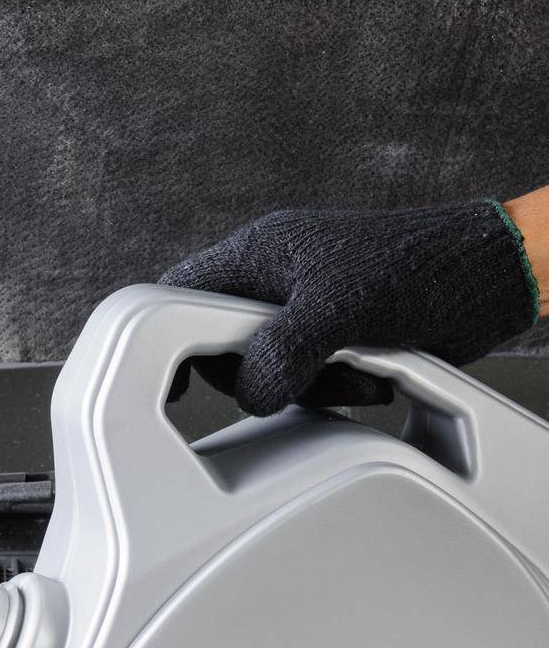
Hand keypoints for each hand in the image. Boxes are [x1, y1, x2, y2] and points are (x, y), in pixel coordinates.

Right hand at [161, 197, 541, 415]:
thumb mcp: (339, 309)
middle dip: (254, 375)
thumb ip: (280, 350)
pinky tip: (367, 380)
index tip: (158, 380)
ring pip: (263, 373)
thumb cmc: (423, 267)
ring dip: (304, 388)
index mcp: (259, 254)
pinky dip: (331, 392)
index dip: (162, 338)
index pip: (178, 295)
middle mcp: (273, 282)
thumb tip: (248, 393)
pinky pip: (303, 383)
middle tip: (290, 377)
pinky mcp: (329, 340)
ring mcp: (300, 313)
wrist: (490, 278)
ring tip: (350, 372)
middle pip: (217, 347)